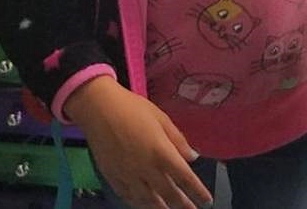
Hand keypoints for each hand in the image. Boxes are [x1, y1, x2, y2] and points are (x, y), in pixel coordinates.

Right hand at [64, 76, 212, 208]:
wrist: (99, 109)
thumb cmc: (133, 108)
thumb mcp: (161, 118)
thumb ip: (177, 139)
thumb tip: (193, 156)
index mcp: (161, 152)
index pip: (184, 177)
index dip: (197, 191)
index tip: (207, 200)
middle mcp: (147, 169)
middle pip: (169, 193)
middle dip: (183, 203)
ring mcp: (129, 176)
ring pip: (149, 200)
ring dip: (162, 208)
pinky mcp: (114, 178)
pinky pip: (130, 197)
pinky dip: (140, 204)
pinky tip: (146, 205)